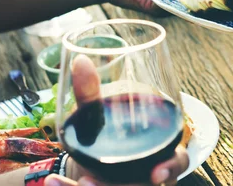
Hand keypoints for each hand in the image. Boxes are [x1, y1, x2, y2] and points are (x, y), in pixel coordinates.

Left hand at [44, 55, 188, 185]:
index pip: (179, 161)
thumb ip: (90, 91)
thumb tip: (81, 60)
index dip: (171, 169)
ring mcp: (133, 185)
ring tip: (66, 183)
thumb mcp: (96, 112)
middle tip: (88, 183)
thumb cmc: (104, 131)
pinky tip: (54, 182)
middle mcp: (151, 174)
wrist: (87, 157)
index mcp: (160, 151)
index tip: (156, 174)